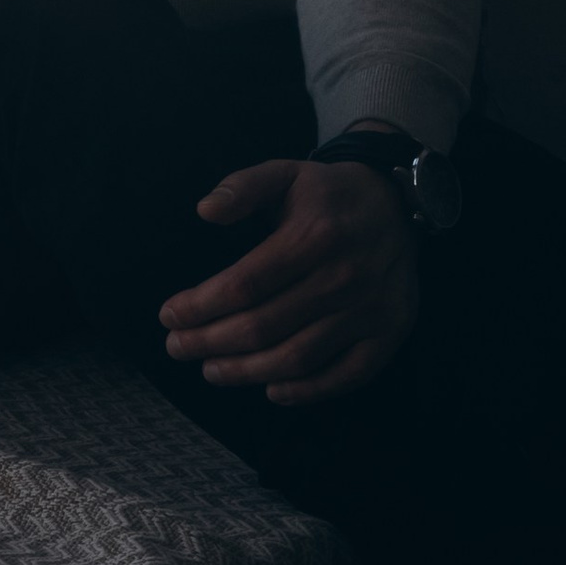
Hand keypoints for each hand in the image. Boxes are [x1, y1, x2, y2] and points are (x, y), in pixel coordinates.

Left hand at [160, 155, 417, 406]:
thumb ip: (243, 187)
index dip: (200, 306)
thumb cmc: (328, 193)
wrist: (396, 203)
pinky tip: (271, 390)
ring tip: (211, 369)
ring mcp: (371, 309)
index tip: (168, 315)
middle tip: (177, 347)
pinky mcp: (390, 333)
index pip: (244, 285)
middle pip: (263, 327)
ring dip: (246, 372)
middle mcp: (345, 276)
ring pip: (296, 357)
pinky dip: (306, 391)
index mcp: (314, 235)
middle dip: (210, 342)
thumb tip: (205, 210)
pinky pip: (346, 375)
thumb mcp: (285, 173)